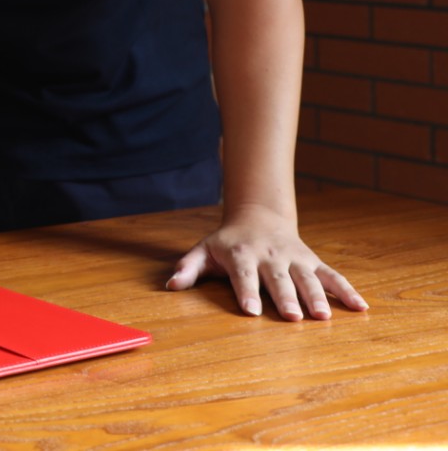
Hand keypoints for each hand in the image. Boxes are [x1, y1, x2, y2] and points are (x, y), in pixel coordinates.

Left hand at [166, 205, 366, 319]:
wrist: (258, 216)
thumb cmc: (227, 241)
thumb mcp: (203, 249)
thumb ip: (188, 267)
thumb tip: (171, 285)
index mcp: (242, 254)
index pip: (244, 274)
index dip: (247, 292)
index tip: (251, 311)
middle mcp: (271, 256)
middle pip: (279, 279)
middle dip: (286, 297)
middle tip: (292, 317)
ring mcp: (295, 258)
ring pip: (308, 278)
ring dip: (317, 296)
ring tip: (323, 316)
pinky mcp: (313, 261)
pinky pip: (333, 275)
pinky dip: (347, 290)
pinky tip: (361, 307)